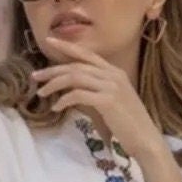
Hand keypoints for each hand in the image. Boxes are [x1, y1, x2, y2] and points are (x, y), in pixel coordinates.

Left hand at [29, 36, 165, 162]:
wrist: (146, 140)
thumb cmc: (129, 125)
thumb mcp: (112, 102)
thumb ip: (96, 92)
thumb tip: (73, 91)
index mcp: (114, 72)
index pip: (86, 54)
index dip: (67, 47)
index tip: (49, 42)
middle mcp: (113, 75)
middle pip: (76, 65)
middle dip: (53, 70)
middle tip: (35, 77)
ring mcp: (111, 86)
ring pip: (75, 77)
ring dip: (54, 84)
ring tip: (42, 93)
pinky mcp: (108, 100)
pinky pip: (78, 94)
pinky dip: (64, 100)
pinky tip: (56, 108)